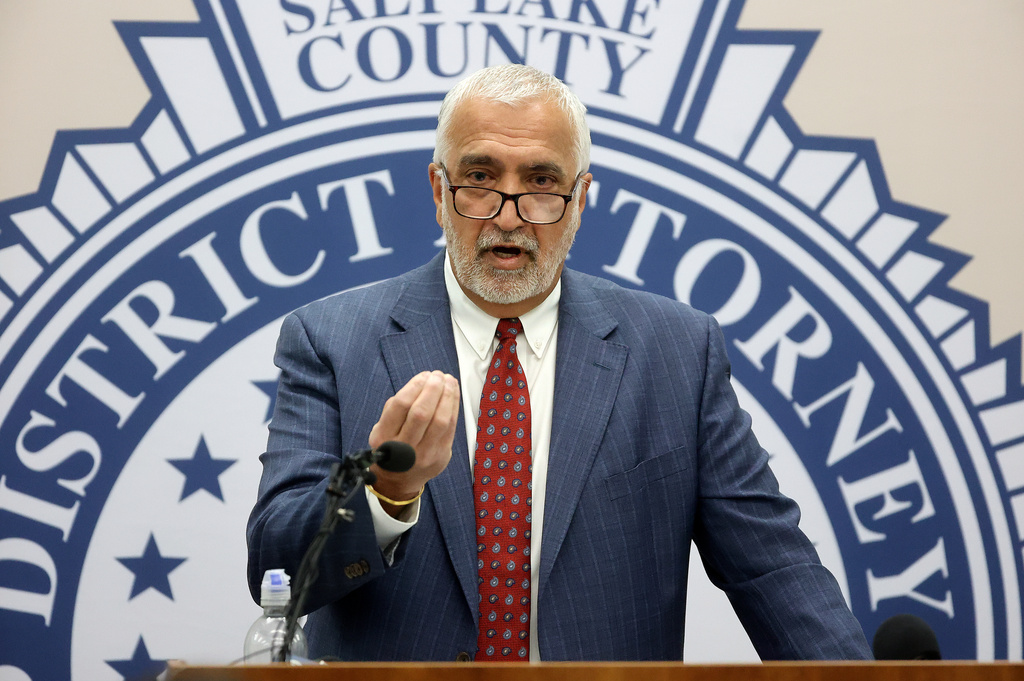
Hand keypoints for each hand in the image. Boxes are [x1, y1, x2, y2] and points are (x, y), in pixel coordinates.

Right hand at [367, 371, 459, 513]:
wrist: (398, 482)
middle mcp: (404, 448)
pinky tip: (454, 395)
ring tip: (449, 381)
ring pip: (440, 420)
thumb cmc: (391, 448)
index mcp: (384, 438)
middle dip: (433, 389)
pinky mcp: (441, 456)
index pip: (400, 406)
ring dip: (448, 396)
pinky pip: (452, 428)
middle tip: (438, 375)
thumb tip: (421, 382)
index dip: (415, 386)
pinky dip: (454, 408)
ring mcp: (424, 454)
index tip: (423, 375)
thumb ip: (395, 408)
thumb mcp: (381, 429)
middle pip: (422, 413)